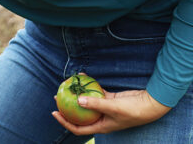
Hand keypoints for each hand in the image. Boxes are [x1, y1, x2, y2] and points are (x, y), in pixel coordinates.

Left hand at [52, 88, 170, 134]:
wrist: (151, 104)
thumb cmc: (133, 110)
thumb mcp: (113, 107)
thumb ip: (96, 104)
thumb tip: (78, 100)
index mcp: (101, 126)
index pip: (78, 128)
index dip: (65, 122)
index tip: (54, 112)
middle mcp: (102, 119)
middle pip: (80, 115)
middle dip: (68, 107)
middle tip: (56, 97)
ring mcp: (105, 108)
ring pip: (87, 102)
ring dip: (78, 94)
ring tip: (66, 85)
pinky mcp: (110, 99)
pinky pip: (96, 92)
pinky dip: (89, 86)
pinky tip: (83, 76)